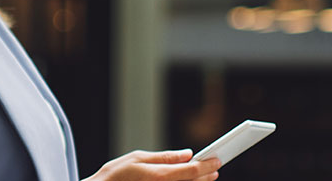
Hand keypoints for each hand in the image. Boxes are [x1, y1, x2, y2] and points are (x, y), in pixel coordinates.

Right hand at [84, 149, 220, 180]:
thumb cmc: (115, 176)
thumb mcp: (138, 158)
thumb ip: (165, 157)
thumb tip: (186, 154)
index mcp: (160, 176)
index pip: (192, 170)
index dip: (207, 164)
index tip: (217, 160)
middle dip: (206, 175)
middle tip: (214, 168)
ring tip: (203, 176)